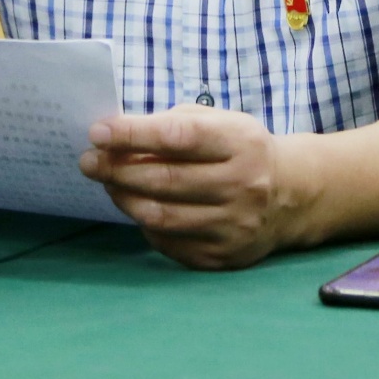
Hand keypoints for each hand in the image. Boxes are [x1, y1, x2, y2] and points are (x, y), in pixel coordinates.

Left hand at [78, 105, 307, 269]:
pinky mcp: (224, 256)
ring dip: (124, 198)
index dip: (133, 135)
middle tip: (89, 162)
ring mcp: (235, 225)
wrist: (290, 195)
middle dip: (117, 169)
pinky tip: (139, 206)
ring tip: (108, 184)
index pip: (179, 137)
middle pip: (165, 181)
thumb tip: (115, 138)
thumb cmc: (240, 150)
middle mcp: (242, 185)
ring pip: (161, 216)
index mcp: (241, 142)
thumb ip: (172, 124)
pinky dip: (145, 224)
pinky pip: (169, 243)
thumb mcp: (219, 122)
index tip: (97, 132)